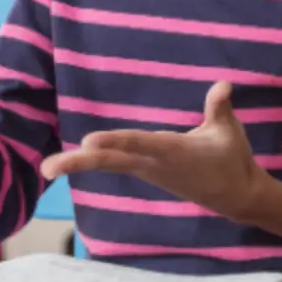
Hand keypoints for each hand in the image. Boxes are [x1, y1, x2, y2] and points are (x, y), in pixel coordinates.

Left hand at [40, 83, 269, 220]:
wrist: (235, 197)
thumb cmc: (231, 159)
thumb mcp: (229, 131)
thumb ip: (220, 107)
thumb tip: (223, 83)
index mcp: (173, 152)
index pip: (140, 144)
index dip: (115, 142)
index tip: (89, 142)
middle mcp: (153, 164)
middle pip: (111, 162)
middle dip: (79, 164)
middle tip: (48, 168)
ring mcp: (146, 170)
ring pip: (108, 165)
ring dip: (77, 165)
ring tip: (47, 168)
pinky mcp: (144, 172)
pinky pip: (113, 165)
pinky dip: (90, 163)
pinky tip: (68, 162)